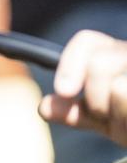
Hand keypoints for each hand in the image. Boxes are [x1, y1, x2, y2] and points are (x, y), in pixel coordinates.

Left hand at [40, 30, 126, 145]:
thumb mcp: (106, 120)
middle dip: (97, 101)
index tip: (65, 92)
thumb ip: (75, 113)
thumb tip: (45, 107)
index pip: (87, 42)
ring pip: (119, 87)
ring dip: (119, 116)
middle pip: (99, 64)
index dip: (70, 65)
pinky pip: (125, 96)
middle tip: (112, 120)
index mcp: (117, 55)